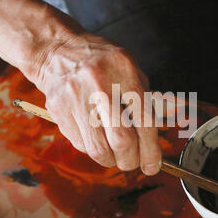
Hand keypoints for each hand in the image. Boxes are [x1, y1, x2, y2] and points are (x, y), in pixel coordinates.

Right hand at [31, 32, 161, 174]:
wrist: (57, 52)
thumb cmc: (101, 62)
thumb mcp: (130, 70)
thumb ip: (147, 100)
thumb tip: (159, 136)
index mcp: (124, 71)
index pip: (144, 120)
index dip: (151, 150)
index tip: (153, 166)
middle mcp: (99, 84)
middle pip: (121, 141)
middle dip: (131, 160)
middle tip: (134, 162)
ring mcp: (75, 98)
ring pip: (98, 150)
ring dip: (112, 160)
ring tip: (117, 155)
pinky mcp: (59, 111)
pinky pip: (81, 145)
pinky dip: (94, 150)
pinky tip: (98, 140)